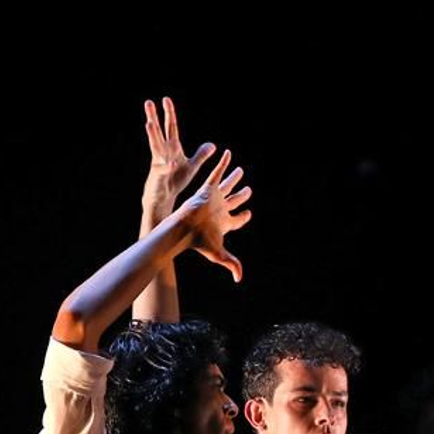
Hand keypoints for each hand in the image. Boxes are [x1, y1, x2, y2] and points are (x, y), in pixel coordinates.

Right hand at [142, 97, 215, 220]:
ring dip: (152, 134)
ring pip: (154, 145)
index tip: (166, 99)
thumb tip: (212, 145)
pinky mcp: (158, 176)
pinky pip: (162, 170)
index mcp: (171, 148)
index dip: (169, 114)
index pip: (171, 127)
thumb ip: (200, 155)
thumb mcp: (191, 166)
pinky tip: (169, 163)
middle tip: (148, 102)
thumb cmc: (175, 180)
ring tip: (148, 122)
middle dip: (153, 117)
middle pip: (159, 131)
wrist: (165, 197)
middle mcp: (163, 152)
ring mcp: (159, 163)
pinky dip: (166, 167)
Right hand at [177, 148, 252, 281]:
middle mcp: (220, 209)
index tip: (249, 213)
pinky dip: (222, 163)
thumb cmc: (199, 242)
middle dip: (241, 196)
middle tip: (248, 190)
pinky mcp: (207, 189)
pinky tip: (228, 153)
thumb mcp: (219, 255)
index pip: (237, 219)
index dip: (244, 217)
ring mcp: (214, 198)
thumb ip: (232, 265)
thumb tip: (239, 279)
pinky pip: (216, 173)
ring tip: (240, 170)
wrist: (184, 230)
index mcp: (224, 223)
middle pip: (234, 200)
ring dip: (234, 178)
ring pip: (226, 185)